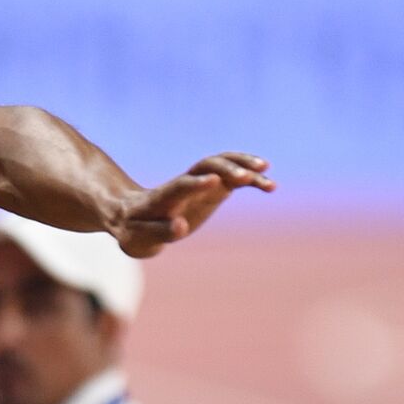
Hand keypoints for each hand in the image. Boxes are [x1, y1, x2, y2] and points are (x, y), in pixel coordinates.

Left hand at [112, 152, 274, 257]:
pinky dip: (251, 178)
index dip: (195, 183)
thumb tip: (180, 226)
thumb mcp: (139, 238)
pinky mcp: (212, 188)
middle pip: (204, 166)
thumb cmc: (134, 231)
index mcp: (162, 198)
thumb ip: (159, 232)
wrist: (133, 217)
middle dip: (224, 168)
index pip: (179, 185)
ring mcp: (199, 183)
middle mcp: (183, 184)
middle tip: (245, 177)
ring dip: (242, 164)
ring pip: (222, 164)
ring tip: (265, 171)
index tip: (214, 181)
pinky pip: (233, 178)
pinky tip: (270, 186)